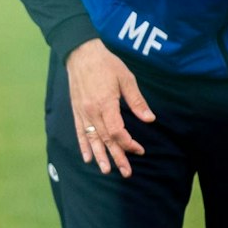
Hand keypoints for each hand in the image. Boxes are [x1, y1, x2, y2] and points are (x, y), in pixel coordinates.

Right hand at [65, 39, 154, 176]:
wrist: (81, 54)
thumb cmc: (106, 65)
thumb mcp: (126, 79)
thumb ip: (137, 101)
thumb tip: (150, 119)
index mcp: (106, 103)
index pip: (117, 131)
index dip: (129, 143)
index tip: (140, 149)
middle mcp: (93, 112)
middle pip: (106, 139)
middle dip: (117, 157)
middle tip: (126, 172)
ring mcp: (83, 113)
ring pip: (92, 140)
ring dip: (100, 156)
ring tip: (107, 171)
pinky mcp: (77, 112)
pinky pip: (80, 133)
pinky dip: (83, 146)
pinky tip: (88, 158)